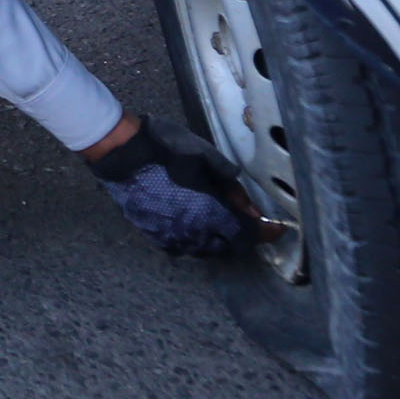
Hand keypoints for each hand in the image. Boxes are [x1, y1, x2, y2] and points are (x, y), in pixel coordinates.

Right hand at [82, 113, 275, 256]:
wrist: (123, 153)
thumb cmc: (166, 148)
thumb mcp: (207, 158)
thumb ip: (232, 187)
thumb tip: (252, 210)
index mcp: (210, 214)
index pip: (248, 234)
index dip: (266, 233)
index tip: (277, 229)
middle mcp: (193, 233)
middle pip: (229, 246)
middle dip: (243, 235)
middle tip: (249, 220)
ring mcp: (172, 237)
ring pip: (206, 249)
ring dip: (220, 239)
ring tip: (223, 221)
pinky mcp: (154, 235)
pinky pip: (183, 246)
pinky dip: (197, 239)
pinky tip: (196, 224)